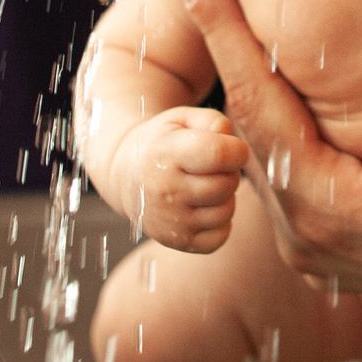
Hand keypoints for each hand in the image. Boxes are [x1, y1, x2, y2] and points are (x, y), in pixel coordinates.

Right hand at [106, 106, 250, 252]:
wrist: (125, 177)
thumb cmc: (161, 144)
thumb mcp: (180, 120)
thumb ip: (211, 120)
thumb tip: (229, 138)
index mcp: (165, 154)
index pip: (218, 154)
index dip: (237, 150)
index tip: (232, 148)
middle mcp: (165, 190)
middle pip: (226, 184)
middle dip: (230, 172)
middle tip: (215, 168)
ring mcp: (171, 221)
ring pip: (226, 211)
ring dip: (225, 198)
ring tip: (206, 186)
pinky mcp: (177, 242)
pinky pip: (220, 236)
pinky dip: (220, 223)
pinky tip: (204, 208)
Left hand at [173, 0, 361, 332]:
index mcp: (333, 210)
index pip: (253, 105)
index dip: (219, 30)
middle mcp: (311, 238)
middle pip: (244, 129)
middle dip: (218, 48)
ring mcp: (321, 248)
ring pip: (263, 154)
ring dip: (245, 86)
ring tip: (217, 14)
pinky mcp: (340, 247)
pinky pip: (287, 174)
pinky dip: (274, 123)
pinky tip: (274, 79)